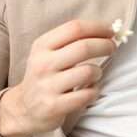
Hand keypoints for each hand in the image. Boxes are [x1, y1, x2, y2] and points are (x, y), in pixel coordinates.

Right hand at [0, 19, 116, 136]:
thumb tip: (107, 31)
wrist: (24, 109)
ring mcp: (48, 86)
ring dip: (98, 72)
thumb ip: (71, 41)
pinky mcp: (54, 106)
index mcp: (42, 45)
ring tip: (94, 75)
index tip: (110, 31)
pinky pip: (87, 95)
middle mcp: (43, 63)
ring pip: (88, 72)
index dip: (98, 27)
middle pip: (84, 47)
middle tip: (112, 48)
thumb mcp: (48, 53)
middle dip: (105, 46)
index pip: (74, 28)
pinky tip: (89, 90)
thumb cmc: (45, 76)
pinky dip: (94, 91)